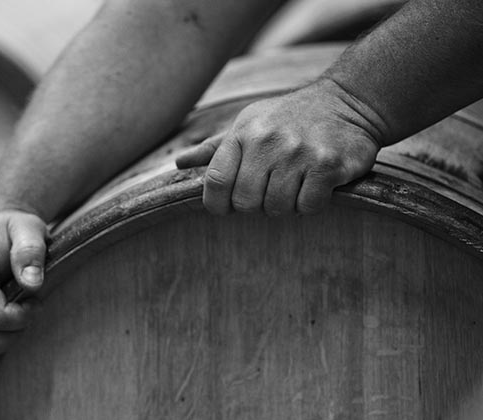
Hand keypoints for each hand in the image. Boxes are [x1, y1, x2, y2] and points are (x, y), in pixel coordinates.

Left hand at [177, 79, 383, 215]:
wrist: (348, 101)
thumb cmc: (289, 118)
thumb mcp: (249, 124)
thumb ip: (215, 149)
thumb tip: (180, 164)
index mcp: (243, 133)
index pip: (215, 182)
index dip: (217, 204)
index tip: (228, 207)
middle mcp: (267, 141)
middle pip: (245, 202)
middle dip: (256, 205)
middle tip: (270, 191)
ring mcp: (298, 152)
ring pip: (276, 208)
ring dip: (285, 205)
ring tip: (294, 184)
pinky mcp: (327, 164)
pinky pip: (307, 207)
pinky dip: (310, 204)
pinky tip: (315, 185)